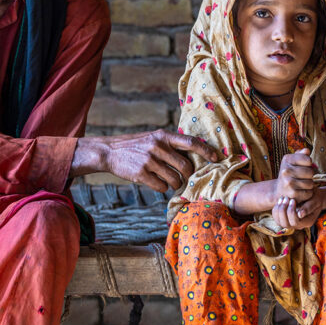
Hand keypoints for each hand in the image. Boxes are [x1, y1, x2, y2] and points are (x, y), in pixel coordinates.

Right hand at [76, 131, 221, 191]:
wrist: (109, 151)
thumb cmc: (136, 146)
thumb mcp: (153, 138)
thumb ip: (171, 144)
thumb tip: (194, 156)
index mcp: (163, 136)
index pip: (190, 142)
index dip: (206, 151)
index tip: (216, 158)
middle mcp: (158, 146)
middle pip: (185, 166)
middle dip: (188, 175)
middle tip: (184, 177)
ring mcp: (149, 160)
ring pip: (174, 179)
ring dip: (175, 184)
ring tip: (168, 181)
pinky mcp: (141, 174)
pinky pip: (161, 187)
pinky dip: (161, 188)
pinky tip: (155, 183)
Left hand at [271, 192, 319, 230]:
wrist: (313, 196)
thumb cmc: (316, 197)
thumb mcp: (316, 200)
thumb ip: (309, 207)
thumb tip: (300, 214)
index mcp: (307, 222)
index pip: (295, 222)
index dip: (291, 212)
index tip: (292, 200)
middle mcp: (299, 225)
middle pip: (286, 224)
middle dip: (283, 211)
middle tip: (286, 198)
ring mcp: (291, 223)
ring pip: (280, 222)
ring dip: (278, 210)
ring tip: (282, 198)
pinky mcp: (286, 218)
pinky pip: (277, 218)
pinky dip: (276, 210)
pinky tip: (280, 200)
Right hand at [275, 148, 315, 202]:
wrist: (279, 190)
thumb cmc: (290, 173)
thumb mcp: (293, 161)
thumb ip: (301, 154)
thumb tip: (307, 151)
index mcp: (287, 159)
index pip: (308, 160)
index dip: (309, 164)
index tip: (303, 166)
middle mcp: (286, 171)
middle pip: (310, 172)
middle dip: (310, 175)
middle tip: (303, 177)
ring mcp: (289, 183)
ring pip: (311, 183)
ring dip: (309, 185)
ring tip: (302, 184)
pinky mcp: (292, 194)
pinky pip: (309, 193)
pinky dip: (308, 193)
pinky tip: (301, 191)